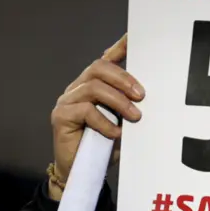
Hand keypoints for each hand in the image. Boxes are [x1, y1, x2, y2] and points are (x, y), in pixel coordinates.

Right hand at [50, 35, 145, 182]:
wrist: (82, 173)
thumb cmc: (104, 147)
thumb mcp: (122, 124)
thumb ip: (129, 107)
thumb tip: (148, 96)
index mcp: (93, 86)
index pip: (106, 61)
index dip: (119, 47)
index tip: (133, 37)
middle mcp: (78, 88)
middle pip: (99, 67)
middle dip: (124, 79)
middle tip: (142, 96)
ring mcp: (67, 100)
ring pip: (94, 87)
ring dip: (119, 101)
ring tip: (135, 117)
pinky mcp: (60, 117)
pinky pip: (86, 110)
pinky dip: (105, 123)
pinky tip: (116, 135)